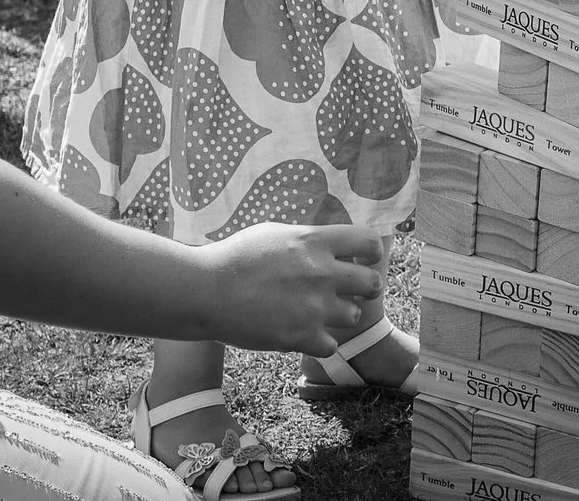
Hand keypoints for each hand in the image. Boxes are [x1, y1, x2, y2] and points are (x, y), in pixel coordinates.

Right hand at [198, 223, 385, 353]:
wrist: (205, 291)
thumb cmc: (235, 257)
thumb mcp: (276, 232)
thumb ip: (308, 239)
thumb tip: (331, 242)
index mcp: (316, 241)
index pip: (370, 243)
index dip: (370, 253)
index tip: (362, 258)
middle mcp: (322, 272)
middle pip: (373, 283)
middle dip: (364, 287)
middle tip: (349, 291)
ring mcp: (314, 307)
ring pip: (354, 316)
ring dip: (340, 316)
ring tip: (318, 313)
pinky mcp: (301, 337)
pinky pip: (332, 345)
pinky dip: (320, 342)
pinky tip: (305, 334)